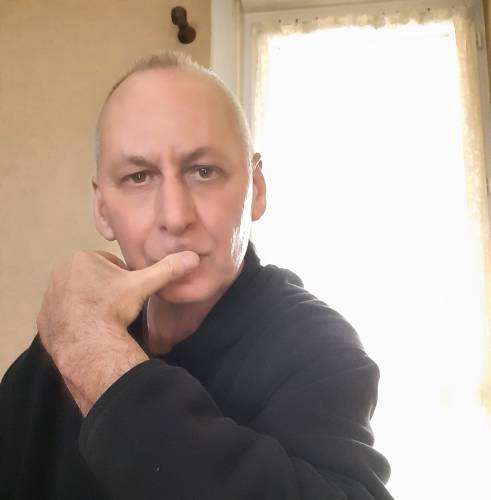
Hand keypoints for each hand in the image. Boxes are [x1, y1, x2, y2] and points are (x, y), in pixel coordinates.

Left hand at [37, 250, 198, 414]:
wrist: (87, 342)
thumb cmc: (113, 306)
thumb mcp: (143, 285)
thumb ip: (167, 269)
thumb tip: (194, 256)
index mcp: (82, 258)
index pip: (109, 264)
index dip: (124, 278)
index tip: (129, 294)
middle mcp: (60, 272)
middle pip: (93, 278)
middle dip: (106, 290)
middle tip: (119, 308)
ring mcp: (48, 296)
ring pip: (78, 295)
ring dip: (91, 304)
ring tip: (106, 320)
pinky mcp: (42, 318)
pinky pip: (64, 314)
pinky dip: (75, 320)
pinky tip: (89, 330)